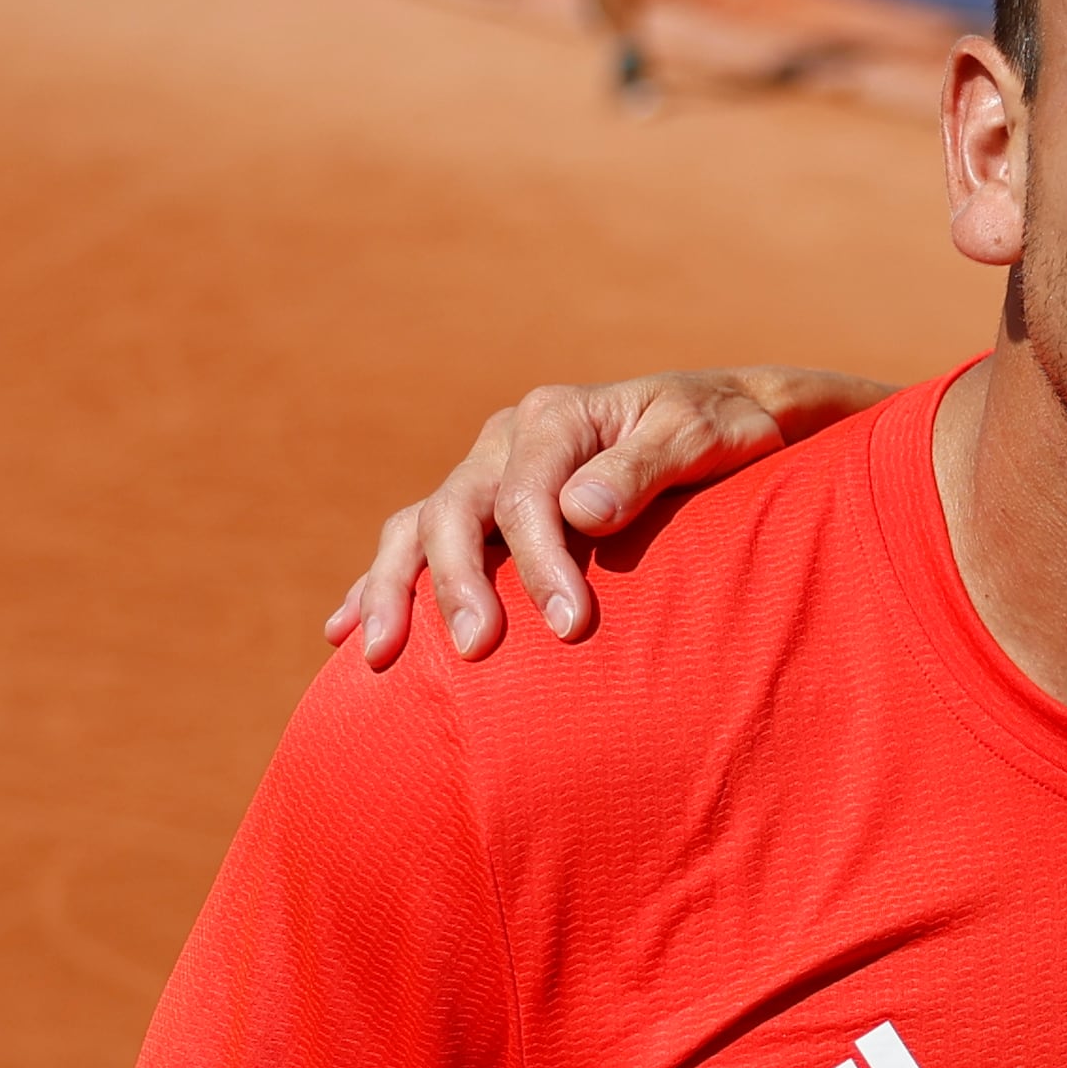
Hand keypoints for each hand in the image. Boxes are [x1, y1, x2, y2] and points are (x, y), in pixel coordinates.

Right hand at [327, 371, 886, 664]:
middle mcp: (507, 437)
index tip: (570, 628)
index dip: (540, 565)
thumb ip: (643, 470)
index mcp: (555, 417)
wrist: (721, 414)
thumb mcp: (700, 438)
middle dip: (457, 585)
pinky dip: (379, 582)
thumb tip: (580, 511)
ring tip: (377, 653)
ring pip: (418, 525)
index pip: (527, 497)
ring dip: (391, 588)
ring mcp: (487, 469)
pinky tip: (346, 629)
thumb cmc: (719, 428)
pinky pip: (415, 538)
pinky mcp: (483, 501)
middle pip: (456, 511)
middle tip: (477, 650)